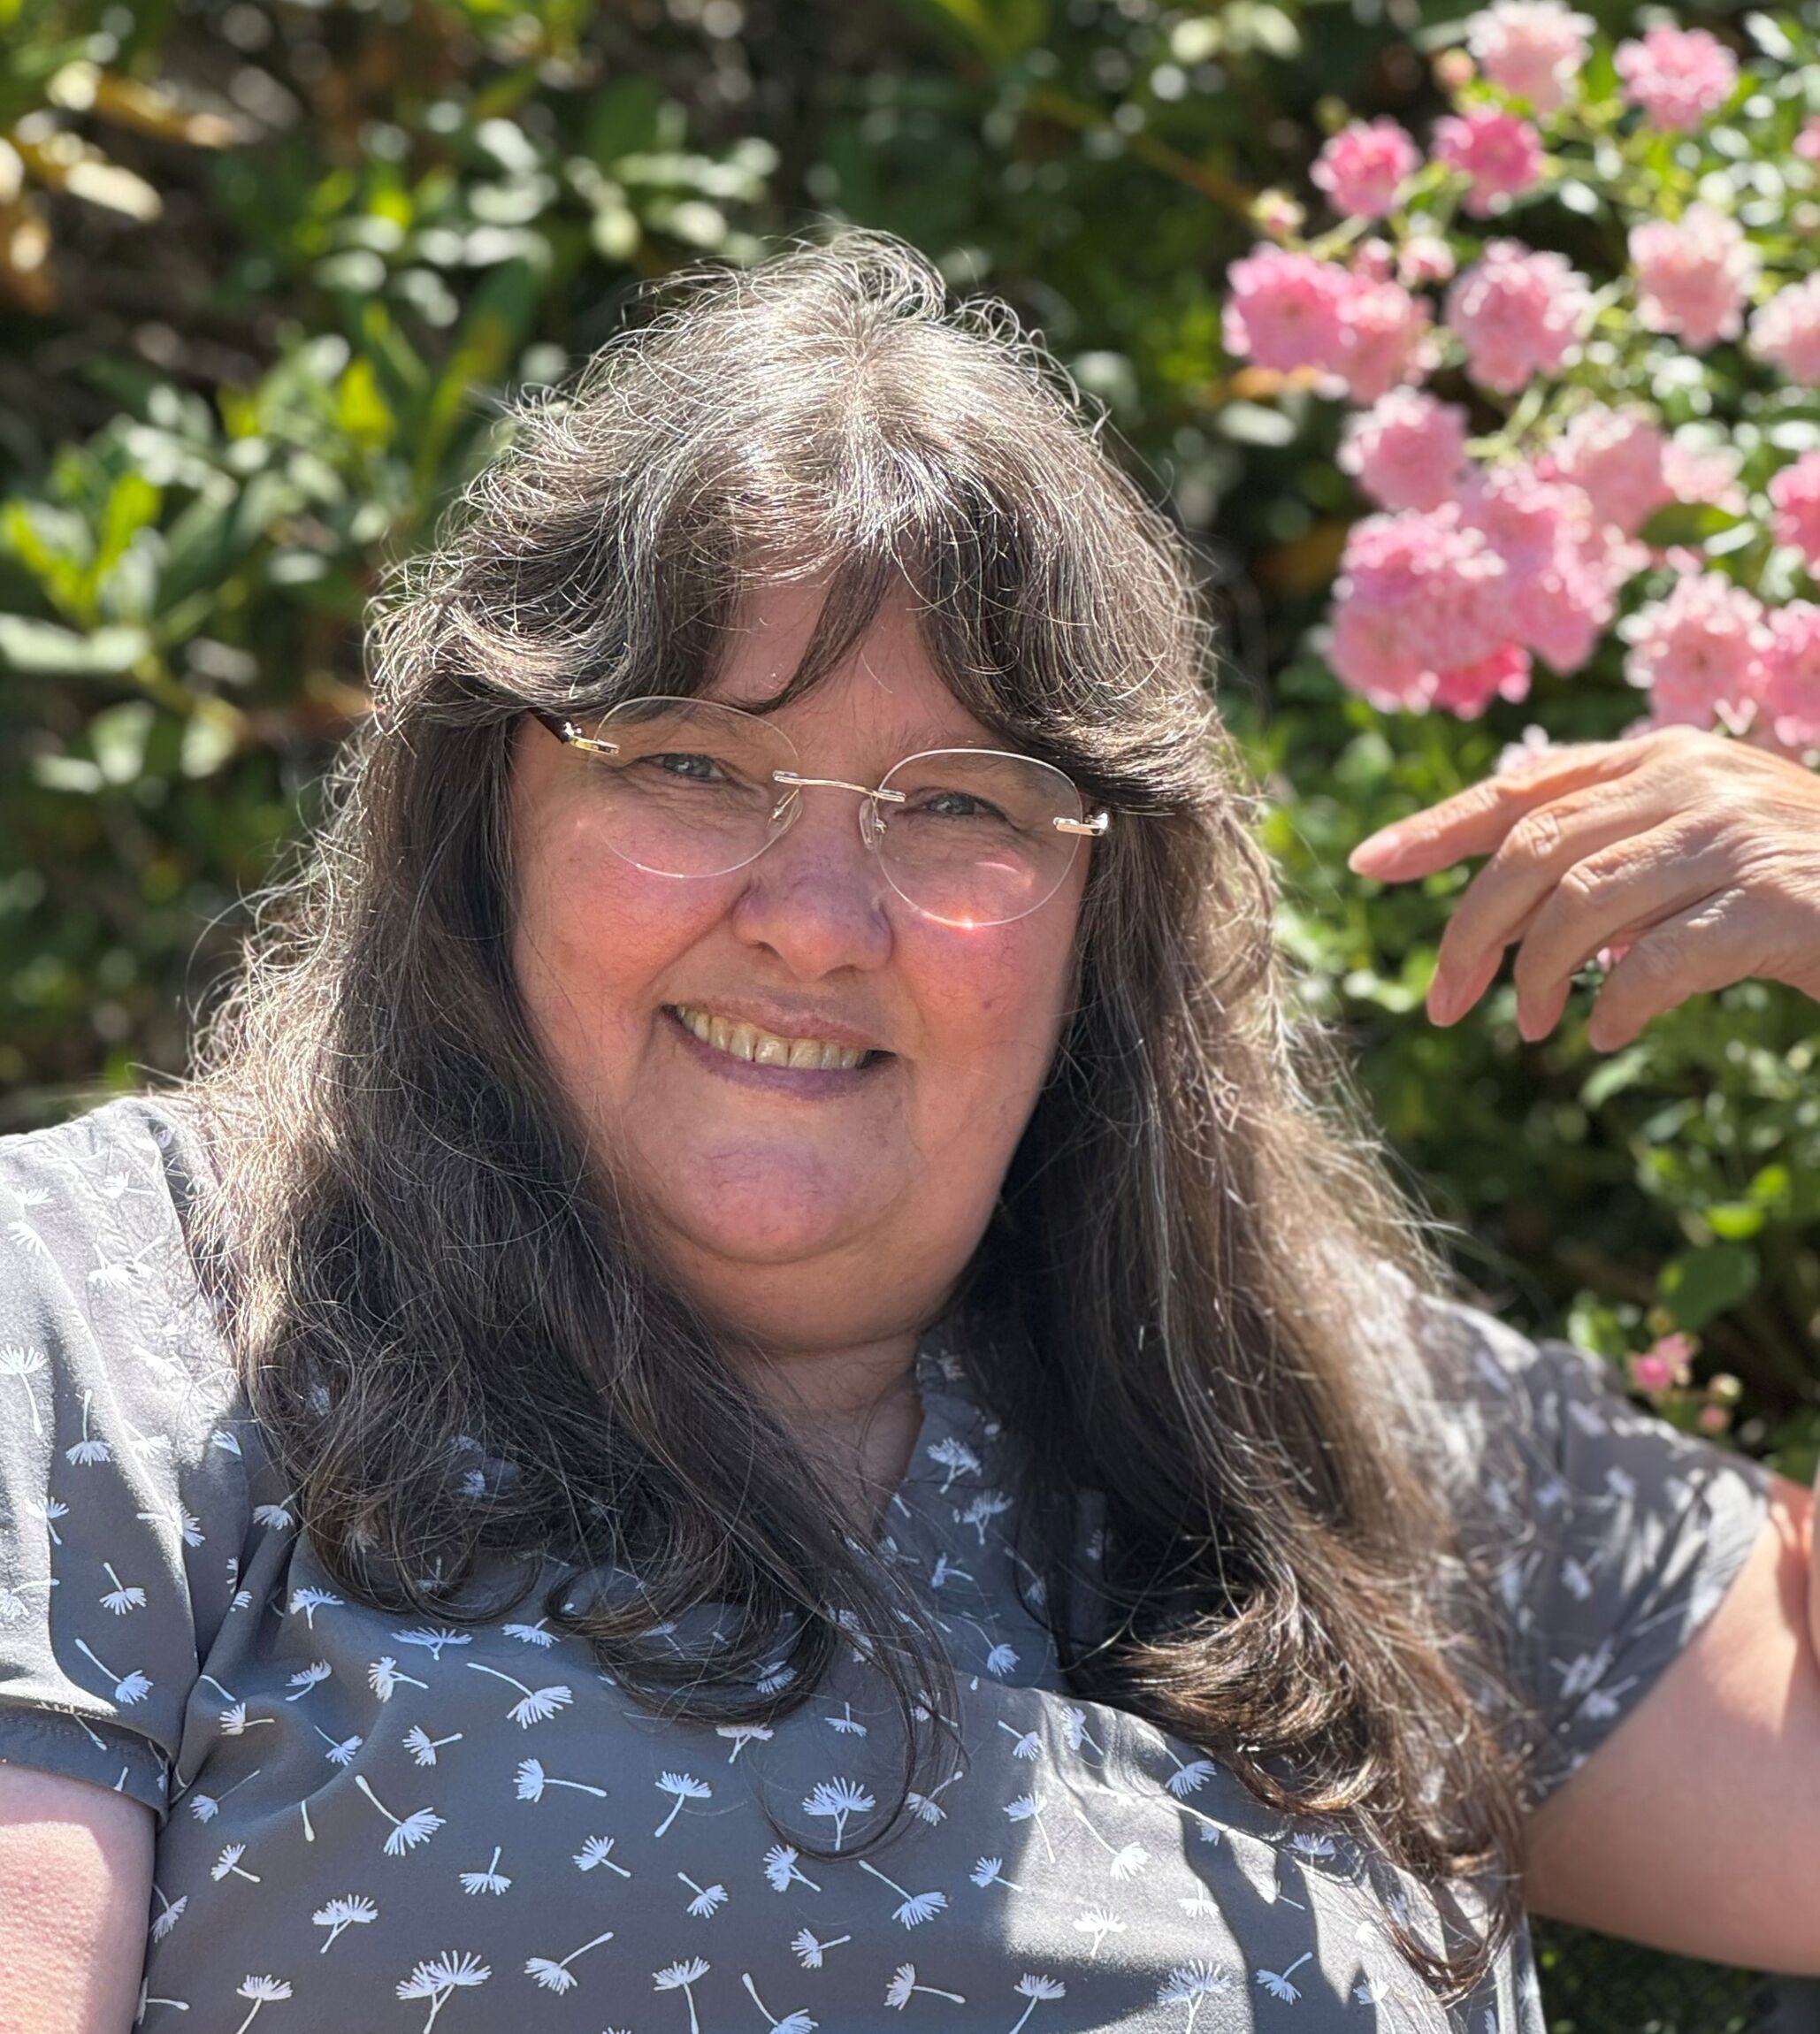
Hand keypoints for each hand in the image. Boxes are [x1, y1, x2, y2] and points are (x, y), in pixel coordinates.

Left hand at [1346, 726, 1819, 1048]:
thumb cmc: (1802, 882)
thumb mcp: (1700, 845)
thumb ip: (1615, 855)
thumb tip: (1512, 923)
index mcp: (1663, 759)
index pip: (1524, 787)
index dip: (1437, 827)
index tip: (1368, 863)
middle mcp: (1692, 780)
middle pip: (1532, 849)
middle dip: (1470, 932)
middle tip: (1442, 1003)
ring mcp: (1736, 835)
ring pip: (1581, 901)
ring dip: (1536, 976)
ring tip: (1531, 1028)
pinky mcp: (1775, 902)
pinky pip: (1661, 958)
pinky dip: (1619, 1003)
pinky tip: (1605, 1033)